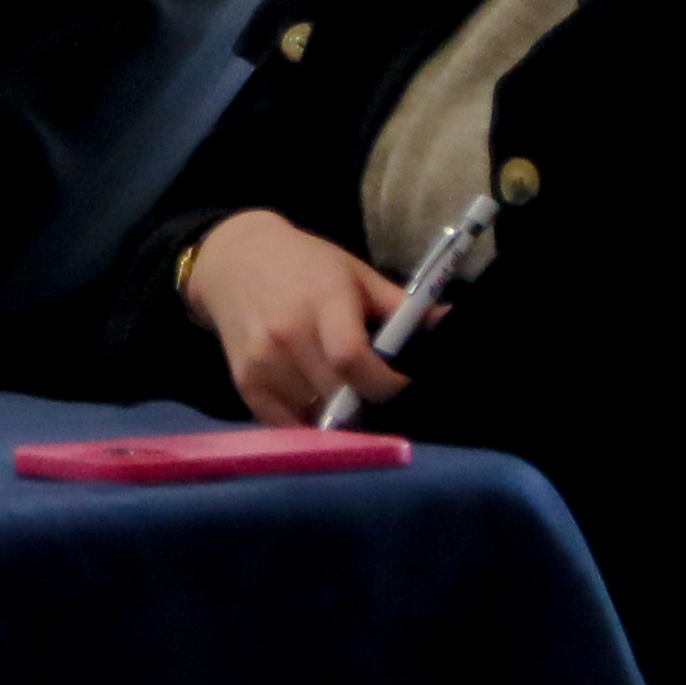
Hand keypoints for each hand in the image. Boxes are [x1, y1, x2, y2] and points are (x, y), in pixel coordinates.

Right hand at [185, 208, 413, 425]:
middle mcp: (288, 334)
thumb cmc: (306, 265)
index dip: (384, 383)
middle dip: (366, 402)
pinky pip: (284, 424)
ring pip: (314, 413)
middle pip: (336, 394)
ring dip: (337, 415)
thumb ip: (401, 306)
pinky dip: (306, 424)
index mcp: (323, 301)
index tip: (400, 384)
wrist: (234, 260)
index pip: (352, 359)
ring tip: (347, 396)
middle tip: (376, 394)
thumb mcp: (357, 274)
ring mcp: (262, 362)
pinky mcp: (244, 383)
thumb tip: (450, 323)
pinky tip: (318, 405)